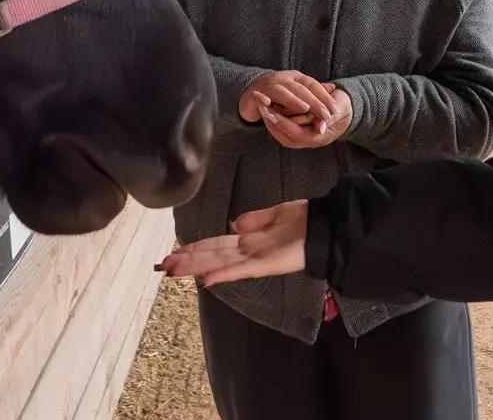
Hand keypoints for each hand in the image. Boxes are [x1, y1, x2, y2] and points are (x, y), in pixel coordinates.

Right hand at [159, 201, 309, 285]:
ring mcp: (256, 257)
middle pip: (213, 254)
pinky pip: (242, 269)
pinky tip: (207, 278)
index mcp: (250, 238)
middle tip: (164, 265)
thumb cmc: (305, 221)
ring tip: (174, 270)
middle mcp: (249, 250)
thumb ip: (254, 219)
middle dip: (188, 259)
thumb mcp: (277, 213)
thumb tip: (232, 224)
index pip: (217, 243)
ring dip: (197, 266)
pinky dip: (224, 273)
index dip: (196, 247)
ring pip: (220, 261)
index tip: (175, 251)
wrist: (327, 227)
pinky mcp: (267, 263)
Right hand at [239, 70, 335, 124]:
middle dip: (314, 101)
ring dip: (294, 100)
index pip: (313, 85)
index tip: (335, 109)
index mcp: (296, 77)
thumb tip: (333, 88)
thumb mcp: (298, 91)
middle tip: (326, 114)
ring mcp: (269, 84)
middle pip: (301, 88)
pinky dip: (263, 99)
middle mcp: (283, 78)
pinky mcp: (256, 93)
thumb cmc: (279, 93)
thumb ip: (314, 91)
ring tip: (306, 109)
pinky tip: (269, 105)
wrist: (251, 90)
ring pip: (283, 91)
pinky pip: (260, 95)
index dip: (324, 96)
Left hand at [261, 86, 351, 148]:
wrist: (345, 108)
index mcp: (319, 136)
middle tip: (261, 108)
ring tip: (261, 108)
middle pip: (285, 137)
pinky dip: (274, 122)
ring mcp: (303, 138)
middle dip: (272, 122)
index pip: (297, 133)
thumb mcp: (340, 109)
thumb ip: (330, 118)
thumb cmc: (343, 106)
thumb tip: (320, 127)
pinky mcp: (299, 132)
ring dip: (270, 122)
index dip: (284, 123)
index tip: (272, 112)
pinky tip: (268, 110)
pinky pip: (283, 131)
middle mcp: (309, 141)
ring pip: (282, 135)